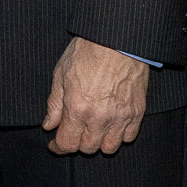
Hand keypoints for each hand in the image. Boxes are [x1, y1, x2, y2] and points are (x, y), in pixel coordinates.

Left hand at [43, 37, 149, 153]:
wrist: (116, 38)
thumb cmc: (87, 51)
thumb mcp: (61, 74)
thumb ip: (54, 104)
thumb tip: (49, 125)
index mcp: (78, 108)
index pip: (68, 144)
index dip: (58, 147)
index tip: (54, 144)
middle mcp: (100, 117)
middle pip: (88, 148)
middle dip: (77, 142)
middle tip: (73, 131)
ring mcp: (121, 116)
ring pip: (109, 147)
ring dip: (98, 142)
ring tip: (93, 130)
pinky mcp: (137, 112)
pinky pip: (129, 137)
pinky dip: (119, 135)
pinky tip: (111, 124)